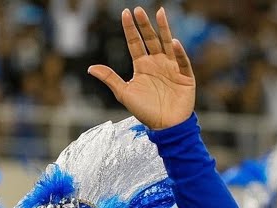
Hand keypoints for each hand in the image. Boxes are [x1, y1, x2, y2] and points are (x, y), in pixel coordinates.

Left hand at [88, 7, 195, 130]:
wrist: (165, 127)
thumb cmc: (145, 111)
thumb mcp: (124, 93)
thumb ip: (110, 78)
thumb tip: (90, 68)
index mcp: (142, 66)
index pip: (135, 43)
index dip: (130, 29)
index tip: (125, 13)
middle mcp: (157, 63)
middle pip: (150, 39)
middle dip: (144, 25)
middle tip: (138, 10)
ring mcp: (171, 67)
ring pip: (167, 43)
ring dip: (164, 29)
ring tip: (161, 13)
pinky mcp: (185, 76)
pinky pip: (182, 61)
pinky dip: (178, 53)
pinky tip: (174, 43)